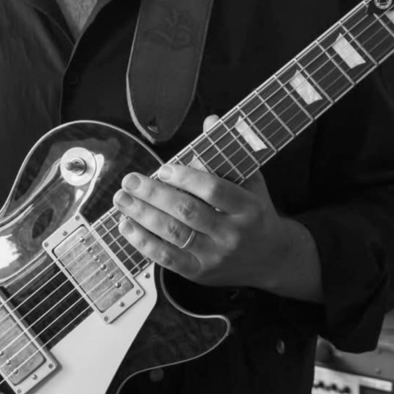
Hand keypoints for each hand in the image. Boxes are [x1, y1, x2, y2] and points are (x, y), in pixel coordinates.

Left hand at [114, 117, 322, 299]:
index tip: (163, 168)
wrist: (272, 257)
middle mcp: (232, 234)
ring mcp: (215, 256)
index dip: (186, 178)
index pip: (214, 190)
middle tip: (130, 181)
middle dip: (153, 194)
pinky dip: (143, 242)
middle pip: (187, 212)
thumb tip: (210, 120)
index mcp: (248, 208)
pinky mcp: (199, 273)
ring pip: (173, 234)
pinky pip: (166, 258)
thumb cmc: (256, 213)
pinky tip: (126, 226)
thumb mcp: (252, 181)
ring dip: (142, 215)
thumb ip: (229, 153)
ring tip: (122, 199)